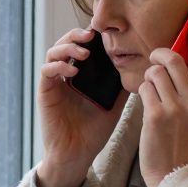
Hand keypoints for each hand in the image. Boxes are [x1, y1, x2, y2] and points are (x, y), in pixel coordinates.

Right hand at [36, 28, 126, 186]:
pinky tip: (72, 71)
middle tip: (91, 34)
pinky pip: (46, 71)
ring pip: (53, 52)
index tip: (104, 32)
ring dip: (67, 47)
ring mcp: (54, 83)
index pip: (83, 46)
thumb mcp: (115, 104)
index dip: (90, 36)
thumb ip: (122, 85)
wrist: (77, 154)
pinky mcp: (45, 92)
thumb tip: (142, 67)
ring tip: (84, 53)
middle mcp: (66, 75)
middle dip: (77, 35)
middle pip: (66, 43)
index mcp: (82, 75)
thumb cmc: (94, 131)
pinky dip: (58, 66)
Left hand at [138, 22, 187, 186]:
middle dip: (161, 54)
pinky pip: (145, 88)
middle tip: (156, 58)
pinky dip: (143, 91)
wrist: (175, 174)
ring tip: (152, 89)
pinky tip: (147, 102)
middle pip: (175, 61)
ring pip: (156, 73)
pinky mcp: (156, 115)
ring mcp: (175, 108)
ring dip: (150, 76)